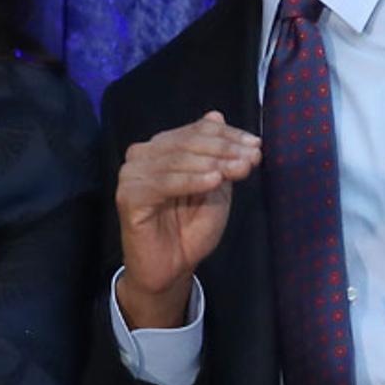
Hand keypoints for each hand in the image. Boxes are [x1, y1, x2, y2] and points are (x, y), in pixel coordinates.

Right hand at [115, 111, 260, 329]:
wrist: (171, 268)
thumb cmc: (191, 228)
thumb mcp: (214, 187)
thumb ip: (216, 155)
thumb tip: (216, 115)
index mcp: (162, 148)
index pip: (196, 130)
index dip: (228, 136)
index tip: (256, 146)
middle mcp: (143, 155)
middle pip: (188, 142)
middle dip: (225, 149)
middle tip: (252, 159)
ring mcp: (132, 174)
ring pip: (178, 159)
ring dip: (214, 163)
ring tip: (240, 170)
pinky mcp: (128, 196)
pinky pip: (164, 183)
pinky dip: (191, 180)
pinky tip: (214, 181)